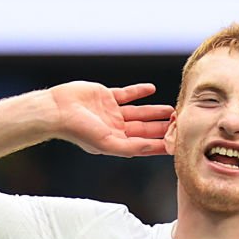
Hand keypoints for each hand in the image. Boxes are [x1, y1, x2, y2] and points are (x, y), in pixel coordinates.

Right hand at [50, 81, 173, 156]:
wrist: (57, 110)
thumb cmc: (79, 131)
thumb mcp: (107, 143)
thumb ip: (131, 147)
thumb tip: (152, 148)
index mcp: (116, 142)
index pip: (144, 144)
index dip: (160, 144)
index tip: (177, 143)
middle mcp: (116, 129)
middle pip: (144, 128)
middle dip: (162, 127)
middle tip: (181, 124)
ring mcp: (111, 112)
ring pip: (139, 112)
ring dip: (154, 111)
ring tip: (172, 110)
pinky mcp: (106, 96)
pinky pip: (126, 94)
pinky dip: (138, 92)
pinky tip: (151, 89)